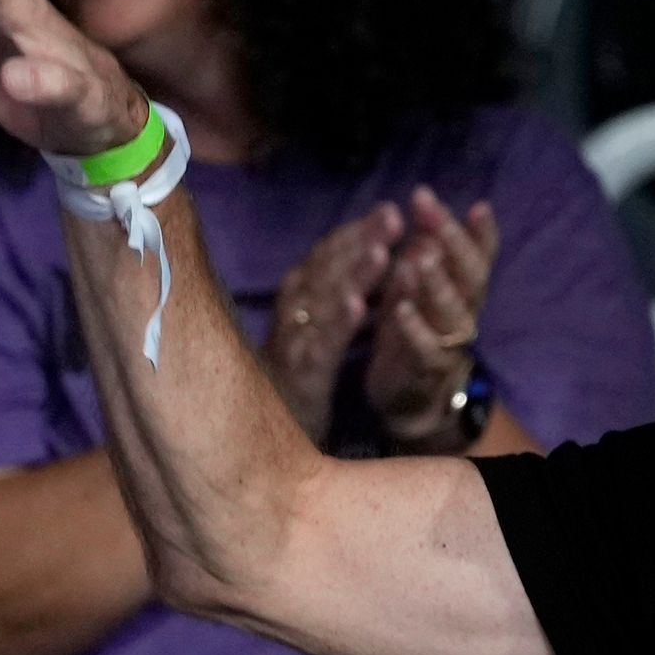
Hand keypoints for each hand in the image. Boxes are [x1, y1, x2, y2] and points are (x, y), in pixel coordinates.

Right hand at [267, 204, 400, 442]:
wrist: (261, 444)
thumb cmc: (297, 378)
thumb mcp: (317, 331)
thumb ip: (334, 295)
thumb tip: (365, 254)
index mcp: (297, 304)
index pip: (325, 259)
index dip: (356, 233)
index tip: (390, 210)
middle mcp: (290, 318)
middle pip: (323, 271)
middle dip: (359, 241)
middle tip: (393, 215)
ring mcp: (291, 348)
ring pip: (320, 304)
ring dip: (350, 275)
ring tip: (382, 252)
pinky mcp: (298, 380)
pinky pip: (318, 349)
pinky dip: (337, 325)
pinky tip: (361, 307)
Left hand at [369, 190, 500, 450]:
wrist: (412, 394)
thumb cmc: (416, 326)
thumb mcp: (422, 282)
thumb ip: (427, 245)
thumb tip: (426, 198)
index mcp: (465, 287)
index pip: (482, 254)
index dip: (483, 232)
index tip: (477, 204)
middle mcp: (466, 311)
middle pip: (471, 275)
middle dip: (453, 241)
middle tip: (430, 212)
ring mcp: (450, 342)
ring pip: (453, 310)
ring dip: (437, 283)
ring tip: (420, 257)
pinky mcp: (426, 369)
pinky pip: (427, 348)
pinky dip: (415, 328)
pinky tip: (401, 309)